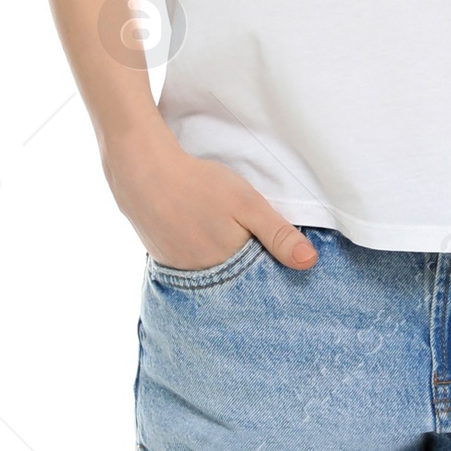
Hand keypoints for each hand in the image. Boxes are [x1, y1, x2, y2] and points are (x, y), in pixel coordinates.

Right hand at [101, 128, 318, 271]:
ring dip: (217, 259)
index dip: (266, 265)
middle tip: (240, 234)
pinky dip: (195, 252)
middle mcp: (201, 278)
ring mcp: (177, 270)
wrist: (141, 170)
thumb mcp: (247, 204)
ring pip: (208, 271)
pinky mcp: (160, 258)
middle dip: (242, 265)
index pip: (256, 280)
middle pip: (231, 277)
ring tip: (217, 232)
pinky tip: (195, 232)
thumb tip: (309, 263)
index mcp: (227, 268)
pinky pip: (186, 263)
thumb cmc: (198, 185)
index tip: (269, 251)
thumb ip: (278, 234)